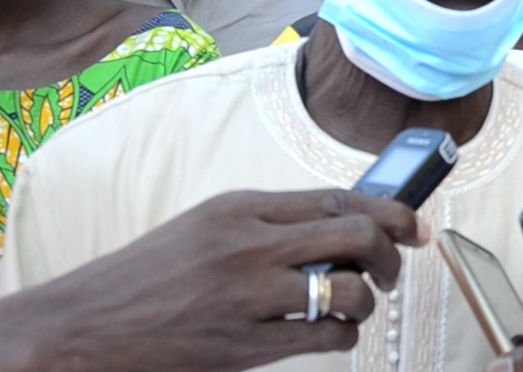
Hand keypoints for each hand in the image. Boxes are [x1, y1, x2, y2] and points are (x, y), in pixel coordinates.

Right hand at [2, 189, 427, 371]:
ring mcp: (249, 297)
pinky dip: (345, 334)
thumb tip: (346, 221)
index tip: (417, 223)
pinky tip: (333, 331)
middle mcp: (250, 246)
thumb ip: (272, 221)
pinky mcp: (246, 345)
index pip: (339, 197)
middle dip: (393, 253)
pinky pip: (327, 336)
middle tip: (394, 267)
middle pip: (357, 235)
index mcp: (242, 208)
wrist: (85, 326)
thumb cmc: (151, 274)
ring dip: (368, 299)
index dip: (391, 210)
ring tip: (356, 303)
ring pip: (350, 289)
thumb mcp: (209, 226)